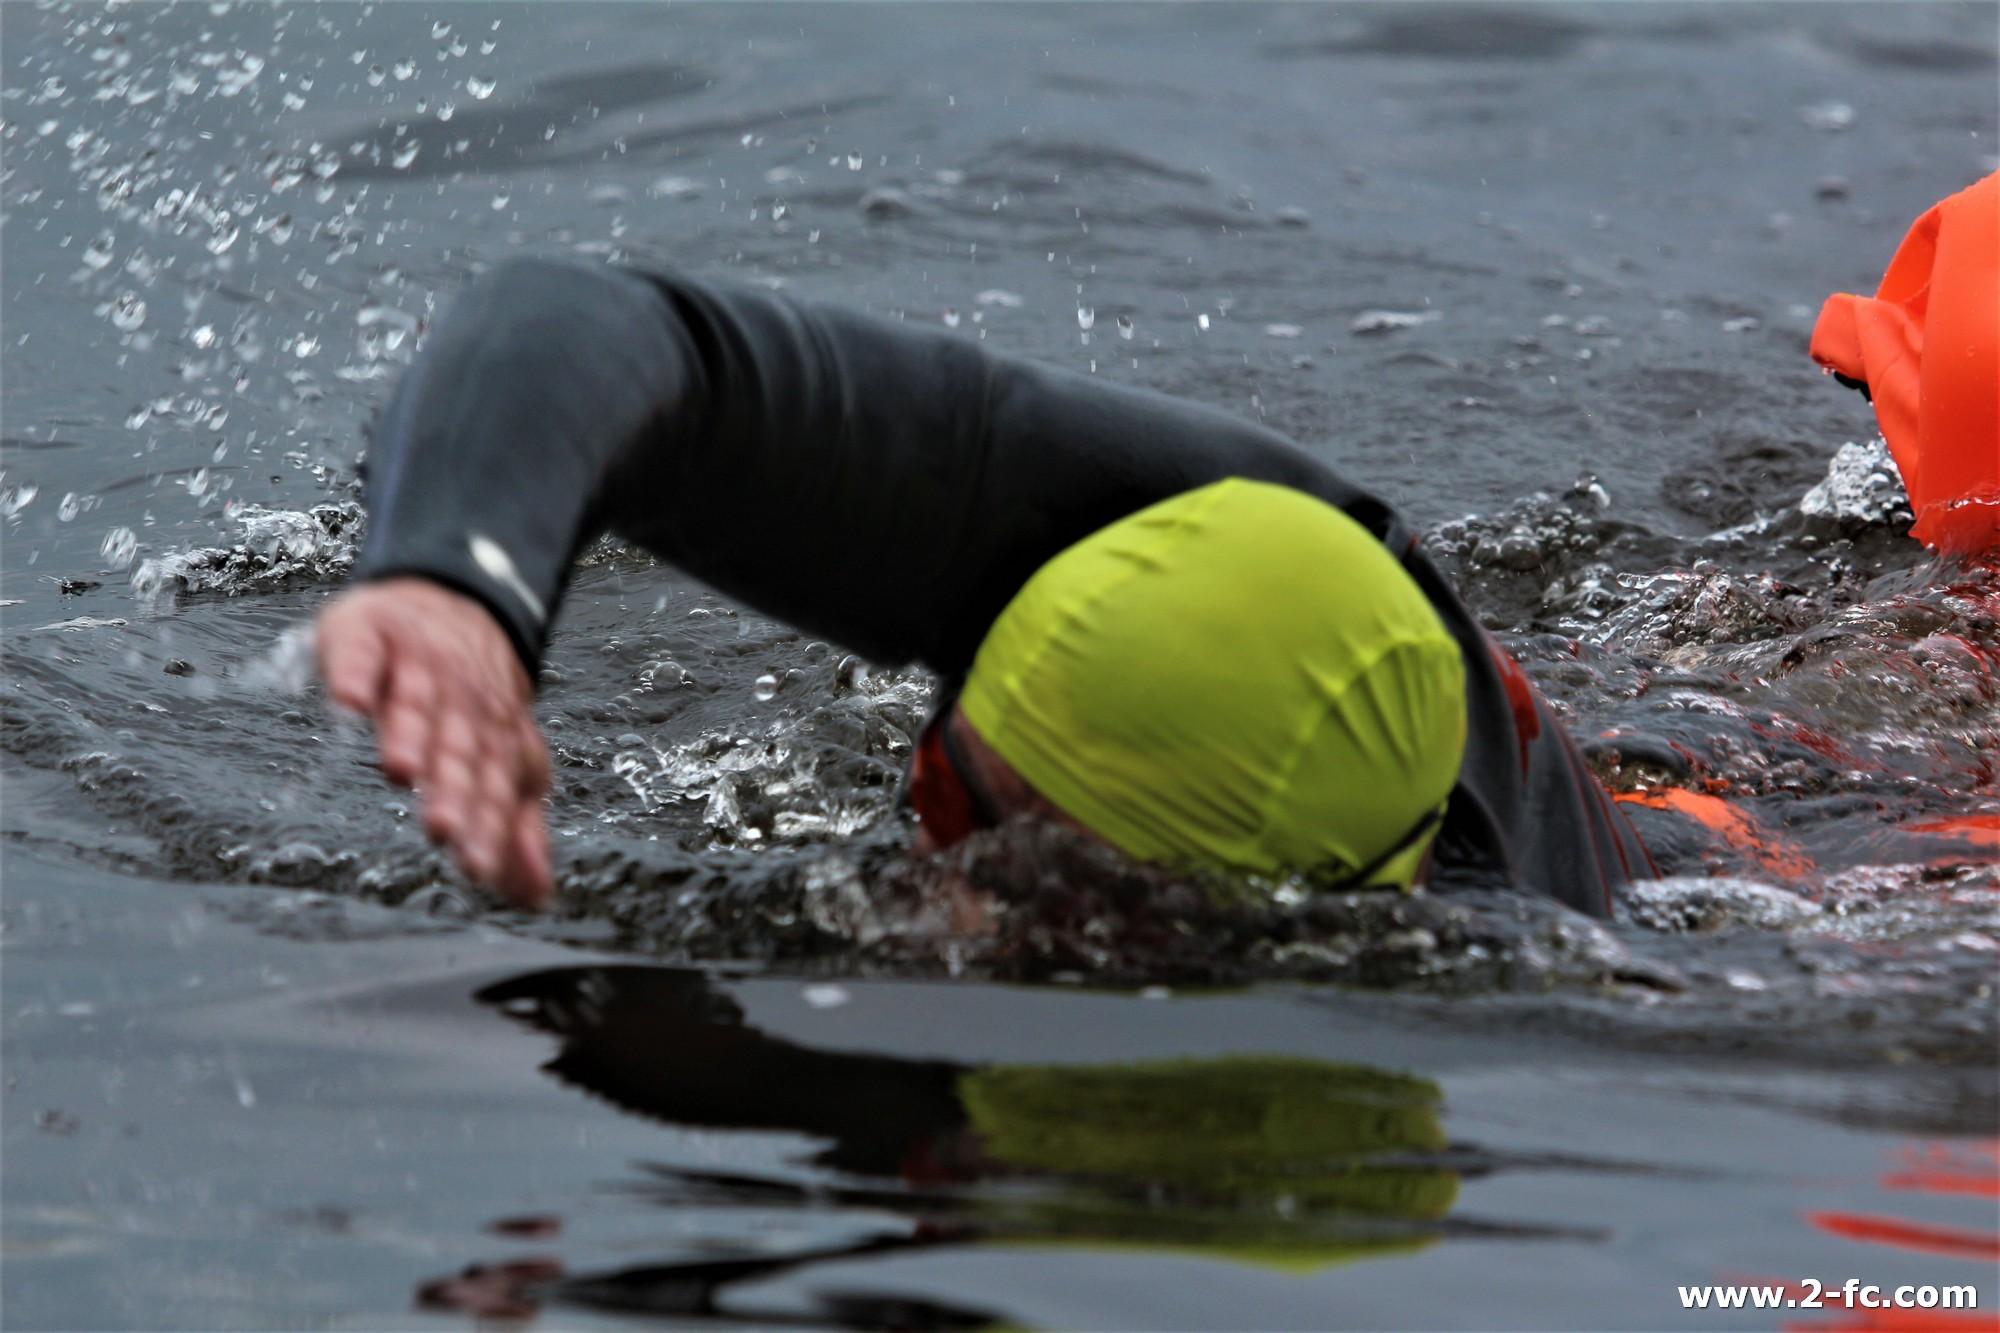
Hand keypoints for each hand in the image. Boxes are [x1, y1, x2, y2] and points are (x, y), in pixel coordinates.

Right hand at [315, 577, 553, 908]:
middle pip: (458, 748)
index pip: (494, 785)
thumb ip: (516, 827)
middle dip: (452, 789)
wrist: (448, 601)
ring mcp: (416, 664)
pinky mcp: (369, 632)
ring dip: (410, 734)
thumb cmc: (470, 699)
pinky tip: (348, 701)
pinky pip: (362, 651)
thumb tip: (536, 896)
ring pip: (416, 701)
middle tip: (442, 830)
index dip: (488, 827)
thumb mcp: (502, 761)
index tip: (478, 869)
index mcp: (496, 736)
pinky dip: (355, 673)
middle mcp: (462, 701)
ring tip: (400, 767)